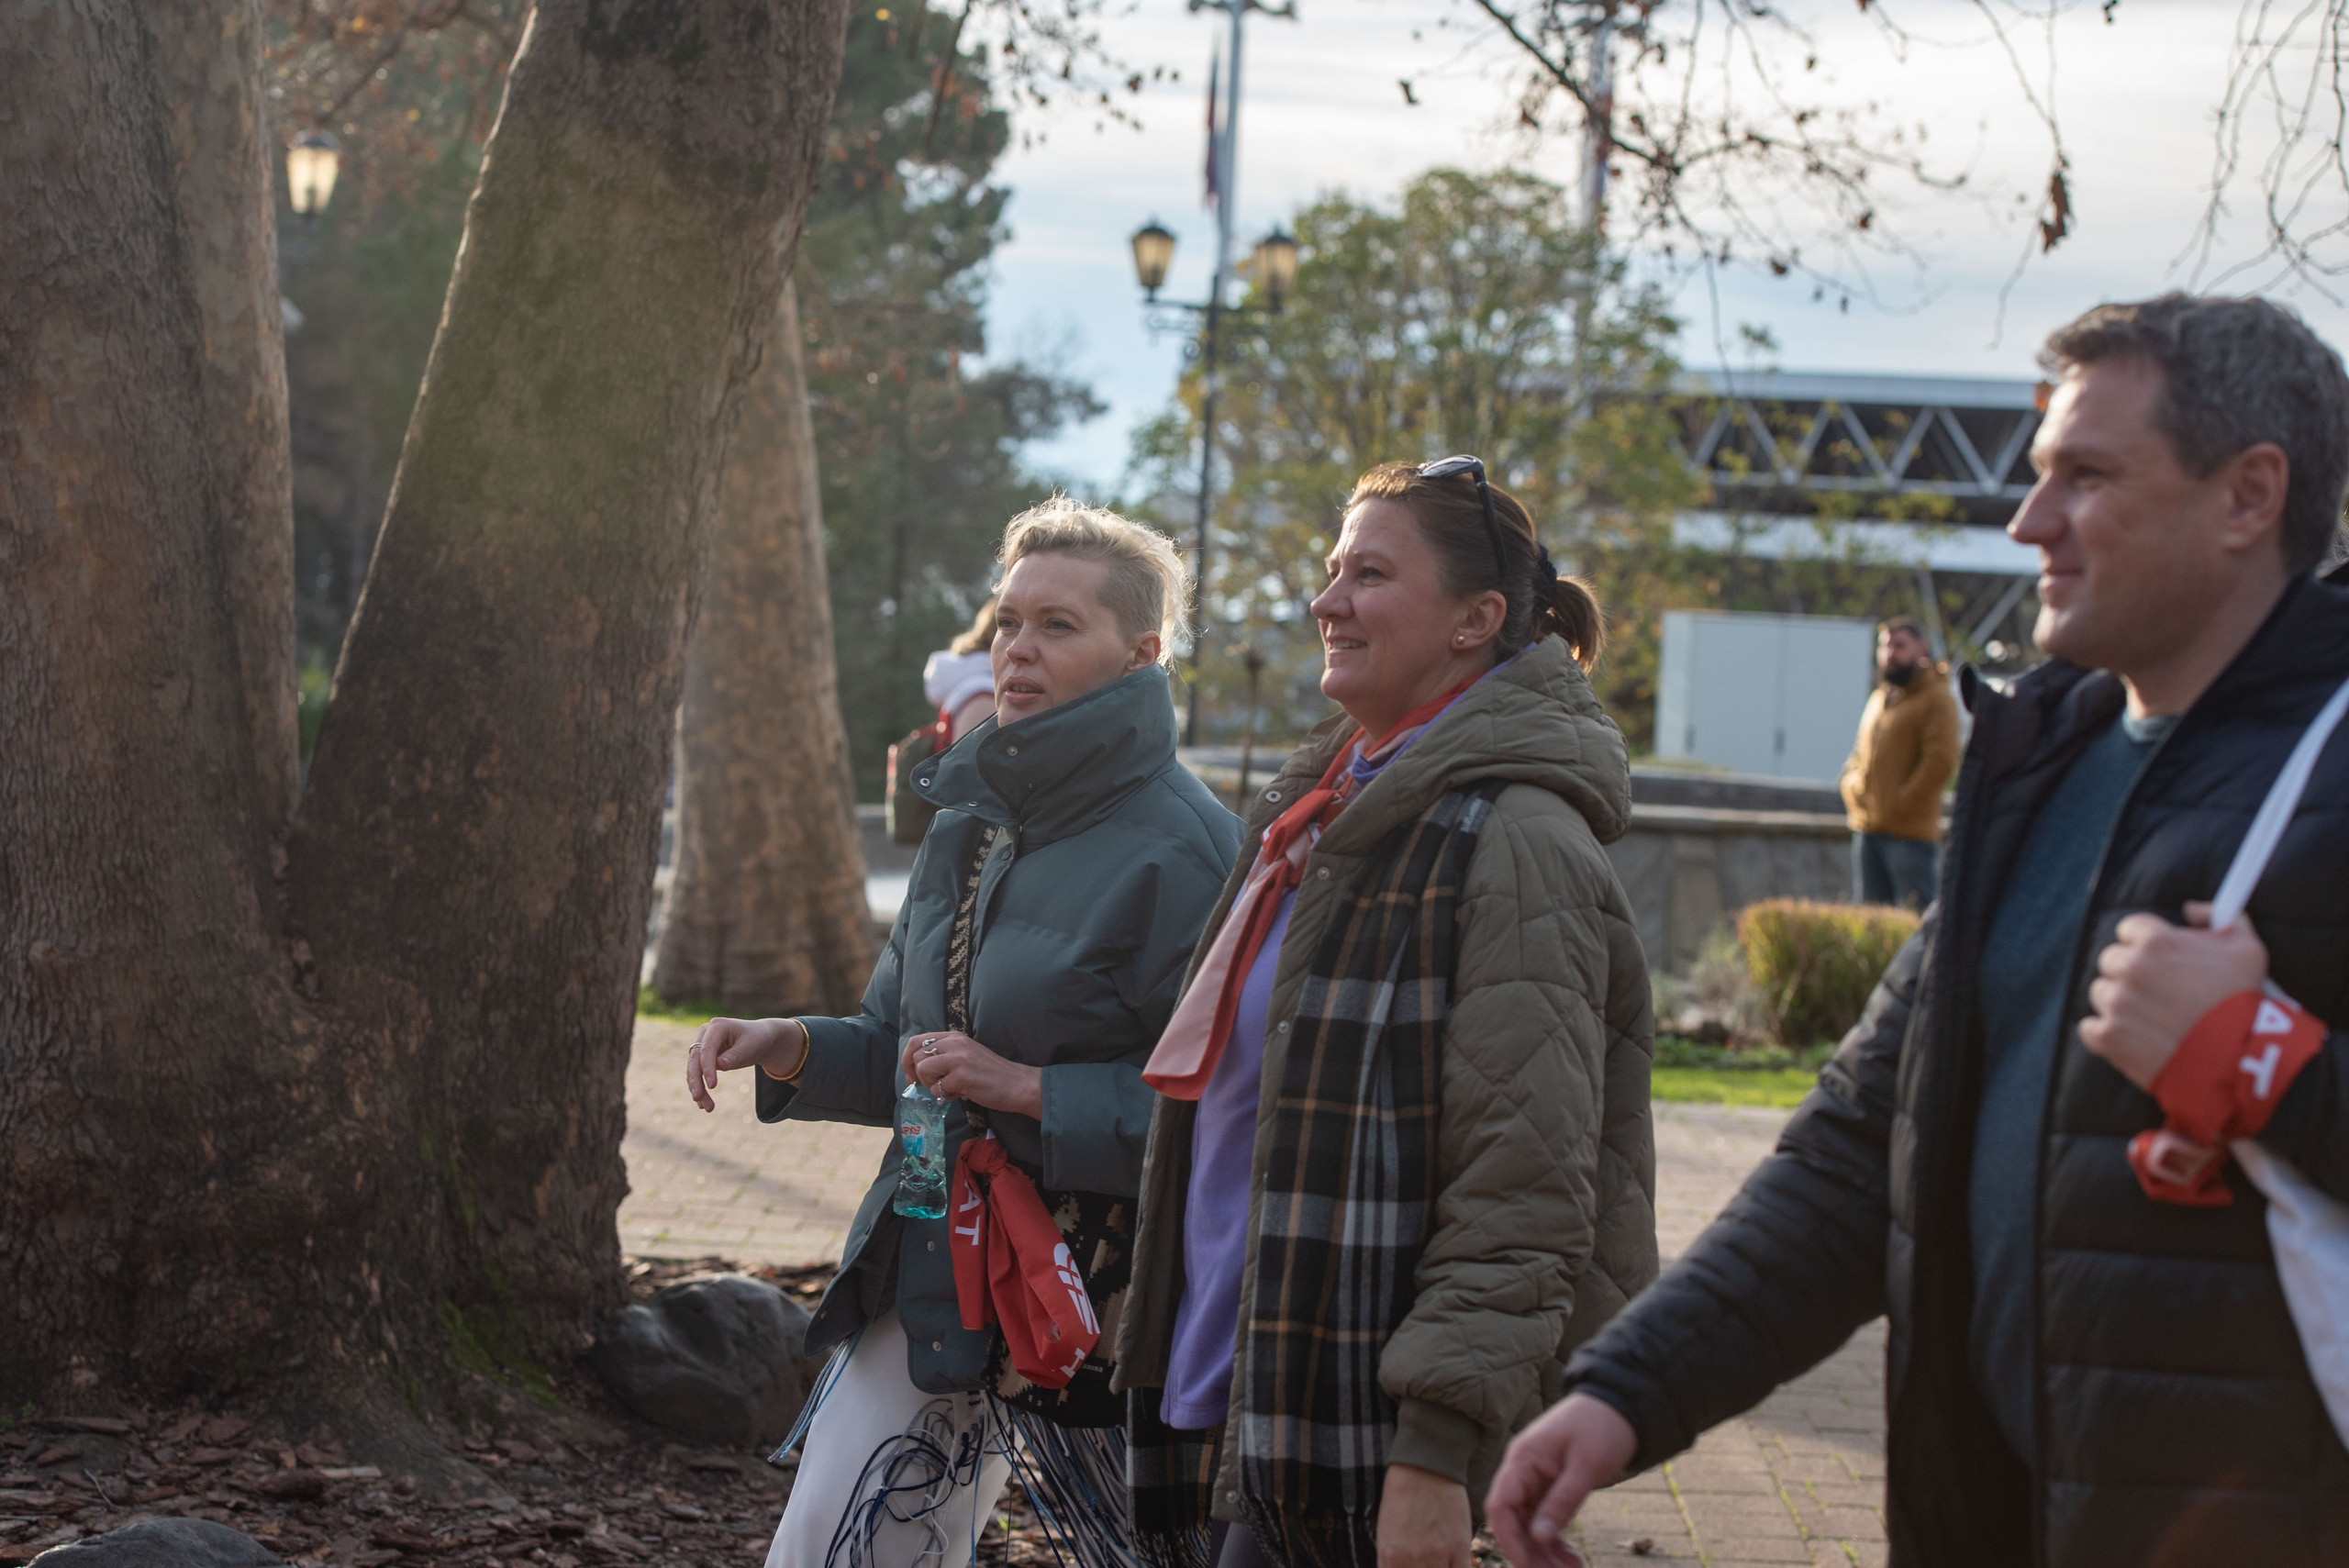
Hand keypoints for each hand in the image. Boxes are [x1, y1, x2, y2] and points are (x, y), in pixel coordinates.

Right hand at [685, 1017, 804, 1111]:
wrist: (761, 1038)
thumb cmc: (757, 1039)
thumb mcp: (751, 1047)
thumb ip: (735, 1056)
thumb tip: (719, 1066)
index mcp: (717, 1026)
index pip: (707, 1049)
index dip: (707, 1067)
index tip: (712, 1086)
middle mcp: (705, 1034)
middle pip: (695, 1059)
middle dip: (696, 1080)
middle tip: (698, 1098)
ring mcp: (702, 1045)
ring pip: (694, 1069)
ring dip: (698, 1088)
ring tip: (707, 1108)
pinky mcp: (703, 1057)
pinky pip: (698, 1074)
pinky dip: (700, 1088)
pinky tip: (704, 1104)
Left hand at [899, 1030, 1043, 1118]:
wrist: (1017, 1084)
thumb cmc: (991, 1073)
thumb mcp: (967, 1054)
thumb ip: (945, 1055)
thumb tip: (915, 1069)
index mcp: (955, 1037)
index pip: (916, 1041)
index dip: (907, 1059)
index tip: (910, 1073)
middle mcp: (955, 1043)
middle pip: (916, 1056)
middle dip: (918, 1074)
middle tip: (931, 1084)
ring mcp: (958, 1059)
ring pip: (923, 1070)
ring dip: (930, 1084)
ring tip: (947, 1087)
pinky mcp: (961, 1077)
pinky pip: (936, 1089)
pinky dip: (944, 1095)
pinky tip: (959, 1093)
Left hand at [1377, 1464, 1470, 1567]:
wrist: (1426, 1466)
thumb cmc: (1402, 1496)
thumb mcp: (1386, 1532)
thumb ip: (1392, 1563)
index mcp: (1388, 1557)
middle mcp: (1411, 1561)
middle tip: (1425, 1565)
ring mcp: (1437, 1556)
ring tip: (1439, 1562)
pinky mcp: (1460, 1549)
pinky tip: (1454, 1565)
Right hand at [1484, 1394, 1636, 1567]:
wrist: (1621, 1405)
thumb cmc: (1603, 1427)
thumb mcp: (1586, 1466)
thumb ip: (1562, 1501)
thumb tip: (1540, 1537)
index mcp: (1523, 1459)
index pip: (1500, 1505)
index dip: (1508, 1539)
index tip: (1528, 1566)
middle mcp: (1524, 1471)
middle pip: (1514, 1521)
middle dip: (1531, 1553)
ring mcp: (1537, 1480)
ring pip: (1530, 1526)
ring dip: (1546, 1553)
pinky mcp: (1551, 1487)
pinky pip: (1546, 1521)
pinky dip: (1557, 1543)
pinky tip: (1573, 1560)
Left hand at [2081, 903, 2268, 1091]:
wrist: (2237, 1058)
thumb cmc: (2243, 1000)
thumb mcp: (2246, 949)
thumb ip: (2218, 918)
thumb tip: (2190, 909)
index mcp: (2156, 941)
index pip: (2129, 929)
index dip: (2143, 943)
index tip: (2157, 959)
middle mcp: (2130, 967)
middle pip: (2112, 960)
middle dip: (2130, 972)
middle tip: (2155, 991)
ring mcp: (2116, 1002)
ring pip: (2102, 993)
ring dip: (2119, 1003)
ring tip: (2148, 1018)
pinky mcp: (2109, 1035)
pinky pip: (2089, 1028)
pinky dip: (2105, 1033)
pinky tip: (2130, 1037)